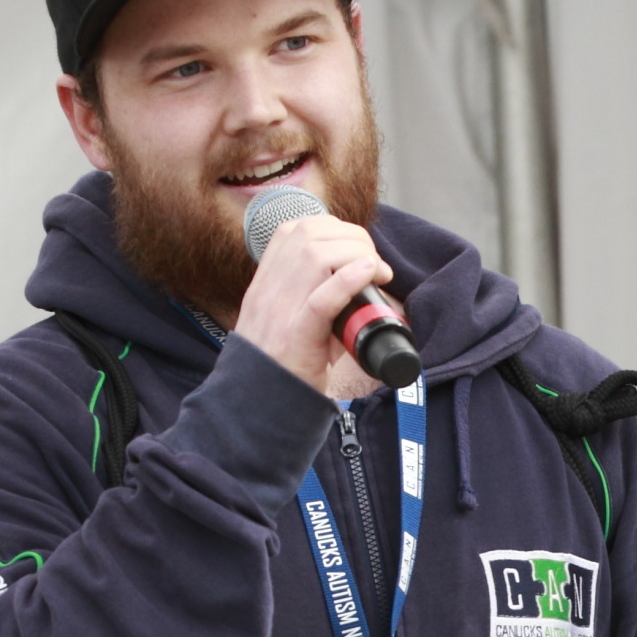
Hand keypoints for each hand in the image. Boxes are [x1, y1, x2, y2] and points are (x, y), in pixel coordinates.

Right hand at [232, 210, 394, 396]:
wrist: (258, 407)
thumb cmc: (281, 367)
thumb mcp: (285, 323)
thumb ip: (312, 300)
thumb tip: (360, 291)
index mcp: (264, 284)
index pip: (292, 230)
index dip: (332, 229)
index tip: (357, 249)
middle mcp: (268, 291)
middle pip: (308, 235)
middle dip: (351, 238)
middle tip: (374, 264)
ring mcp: (279, 313)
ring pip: (315, 256)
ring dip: (356, 254)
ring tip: (378, 274)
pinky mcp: (295, 339)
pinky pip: (320, 299)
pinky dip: (348, 280)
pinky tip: (369, 273)